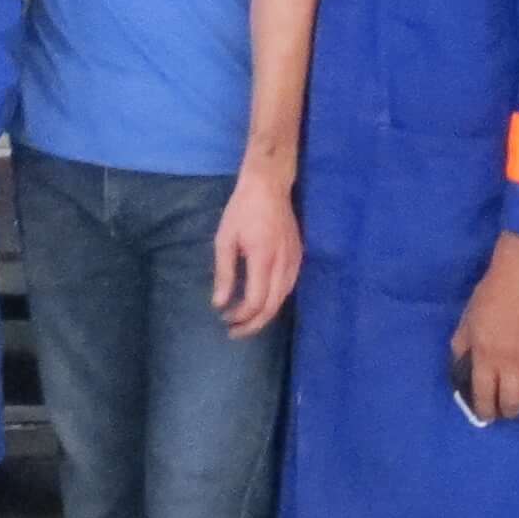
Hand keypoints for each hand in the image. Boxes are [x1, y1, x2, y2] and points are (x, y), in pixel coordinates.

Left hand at [212, 162, 300, 336]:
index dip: (241, 316)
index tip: (225, 319)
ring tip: (246, 321)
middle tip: (235, 332)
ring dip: (265, 315)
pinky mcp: (298, 257)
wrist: (269, 186)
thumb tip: (220, 304)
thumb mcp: (225, 240)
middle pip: (272, 306)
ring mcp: (294, 261)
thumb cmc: (242, 210)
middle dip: (253, 324)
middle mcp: (283, 264)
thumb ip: (224, 273)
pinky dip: (275, 300)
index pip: (256, 301)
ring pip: (283, 299)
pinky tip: (262, 302)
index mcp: (263, 259)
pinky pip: (288, 287)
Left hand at [452, 235, 518, 420]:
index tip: (487, 416)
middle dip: (508, 410)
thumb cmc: (491, 294)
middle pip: (513, 403)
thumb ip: (463, 345)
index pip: (485, 396)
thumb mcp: (467, 319)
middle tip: (507, 406)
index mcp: (486, 357)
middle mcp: (511, 364)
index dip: (485, 411)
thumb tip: (461, 365)